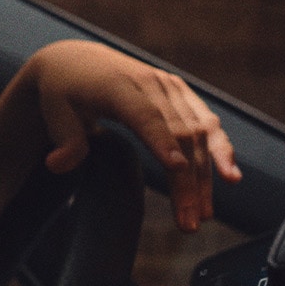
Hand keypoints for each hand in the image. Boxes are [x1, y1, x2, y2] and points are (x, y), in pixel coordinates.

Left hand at [24, 40, 240, 230]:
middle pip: (179, 133)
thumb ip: (63, 139)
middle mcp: (151, 84)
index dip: (161, 141)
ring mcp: (171, 88)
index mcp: (119, 86)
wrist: (79, 61)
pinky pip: (207, 124)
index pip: (144, 115)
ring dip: (206, 176)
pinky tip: (230, 178)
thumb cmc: (64, 91)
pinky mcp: (183, 96)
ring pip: (199, 132)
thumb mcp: (54, 112)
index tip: (176, 169)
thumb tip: (57, 164)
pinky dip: (221, 150)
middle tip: (188, 223)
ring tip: (203, 215)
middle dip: (187, 181)